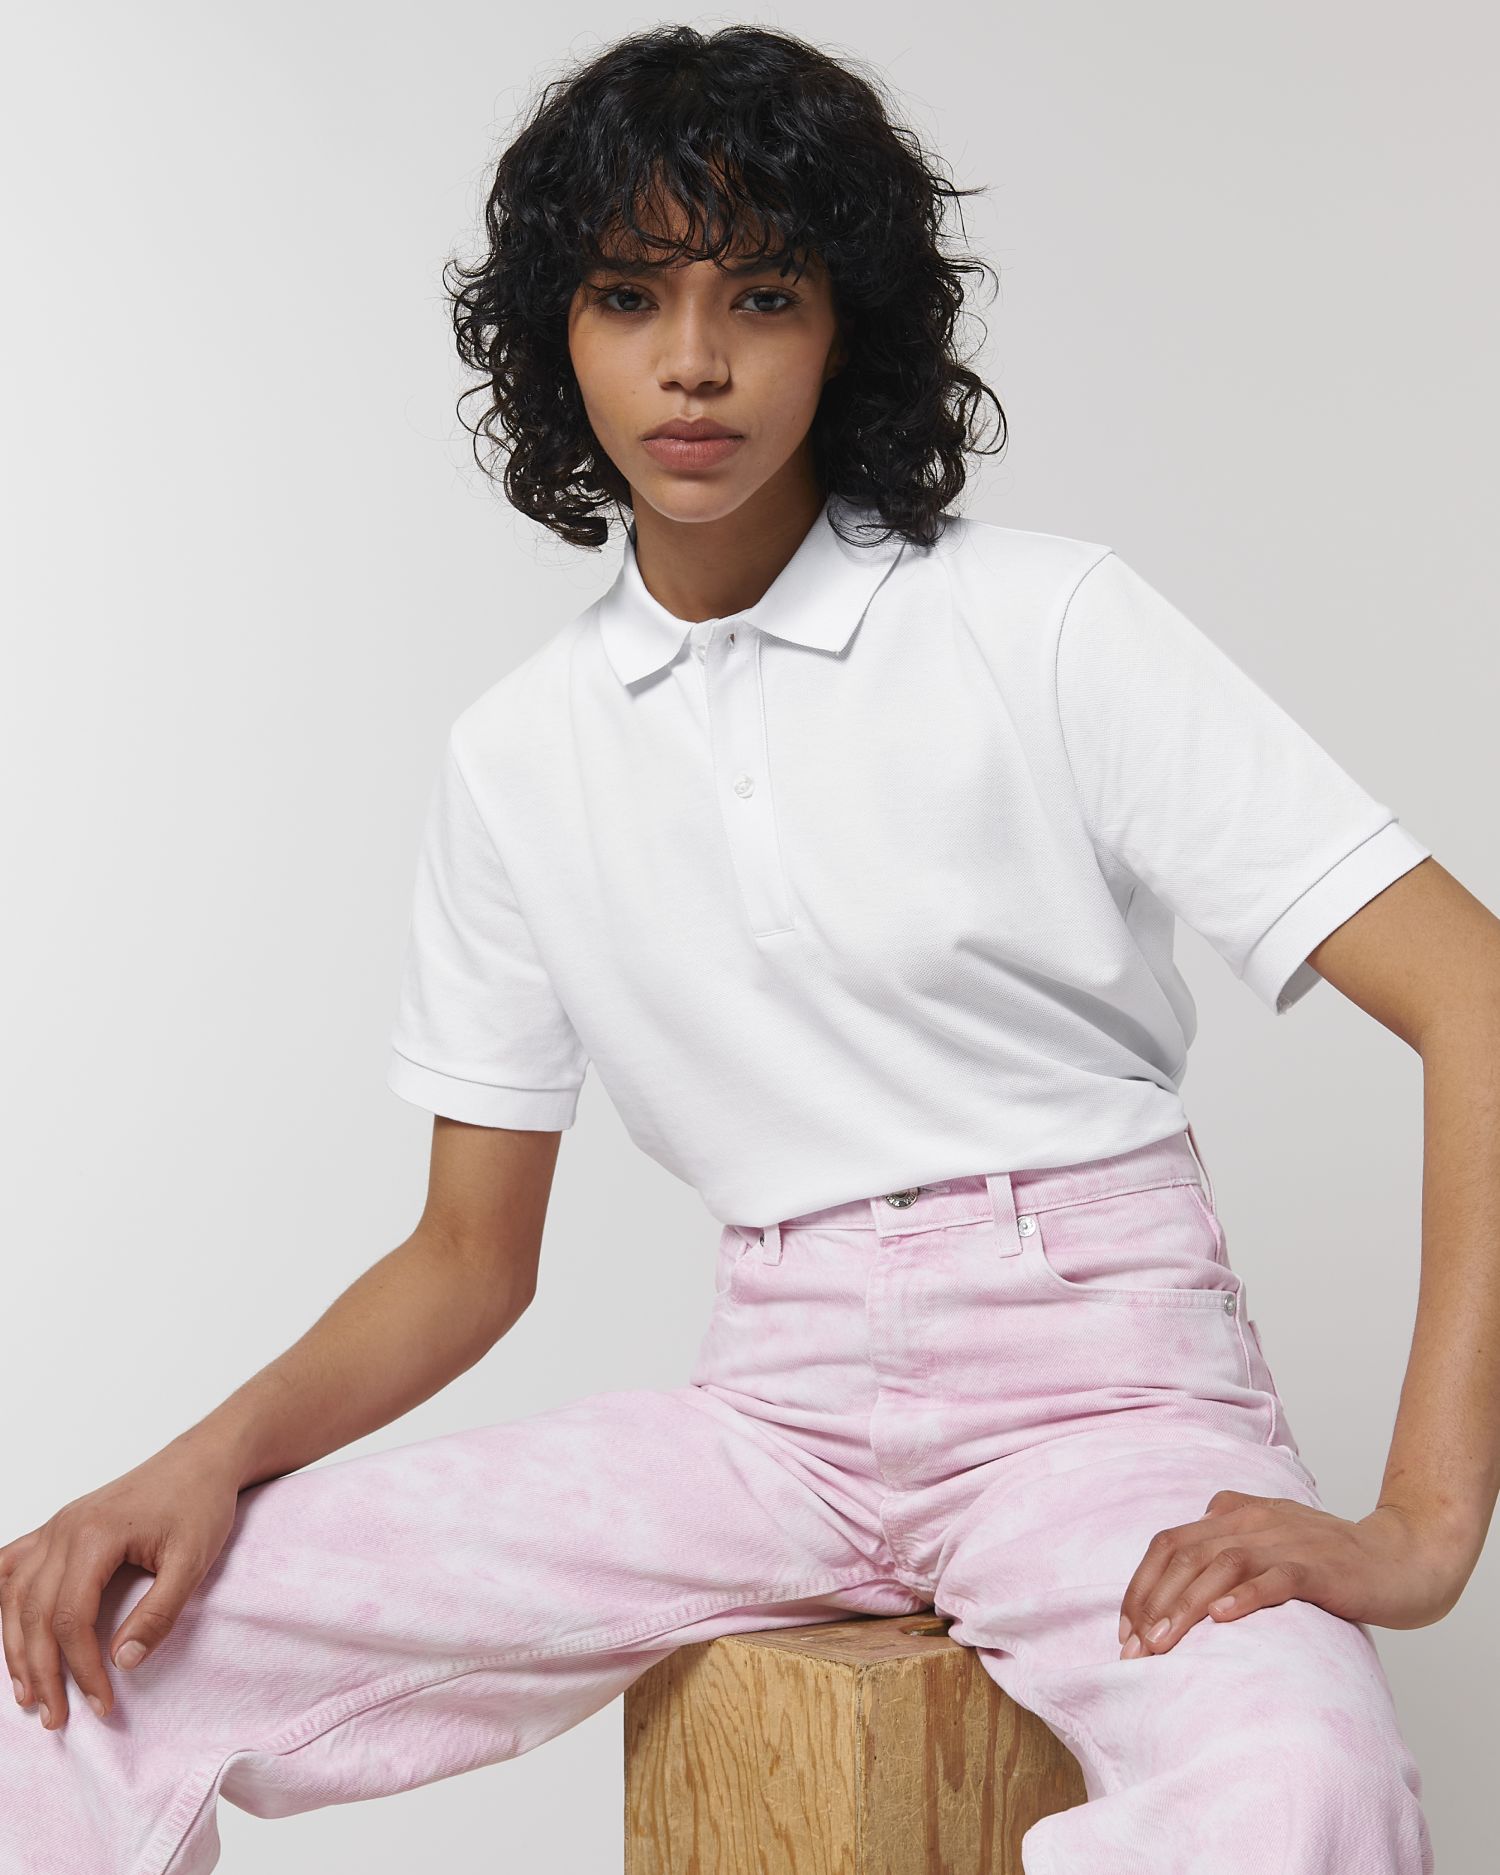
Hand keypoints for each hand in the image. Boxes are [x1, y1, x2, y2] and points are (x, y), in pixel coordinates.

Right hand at [1, 1437, 240, 1729]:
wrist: (202, 1461)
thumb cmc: (200, 1504)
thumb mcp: (194, 1560)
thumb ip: (160, 1612)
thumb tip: (124, 1662)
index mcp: (96, 1535)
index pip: (72, 1617)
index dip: (81, 1668)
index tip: (102, 1703)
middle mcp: (65, 1529)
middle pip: (35, 1613)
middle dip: (42, 1671)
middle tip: (56, 1717)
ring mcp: (57, 1526)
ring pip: (15, 1595)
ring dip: (16, 1647)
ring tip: (27, 1692)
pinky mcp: (59, 1527)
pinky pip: (13, 1564)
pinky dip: (2, 1600)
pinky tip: (4, 1628)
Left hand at [1117, 1491, 1474, 1659]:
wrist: (1399, 1559)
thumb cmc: (1329, 1556)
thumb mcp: (1268, 1537)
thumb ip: (1227, 1537)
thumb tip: (1182, 1563)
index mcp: (1235, 1515)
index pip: (1170, 1543)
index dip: (1142, 1585)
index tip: (1125, 1630)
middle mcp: (1254, 1523)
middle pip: (1186, 1554)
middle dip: (1153, 1602)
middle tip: (1135, 1649)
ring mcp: (1286, 1543)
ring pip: (1222, 1564)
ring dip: (1186, 1605)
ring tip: (1162, 1643)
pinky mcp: (1319, 1568)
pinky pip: (1276, 1578)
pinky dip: (1245, 1596)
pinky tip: (1222, 1619)